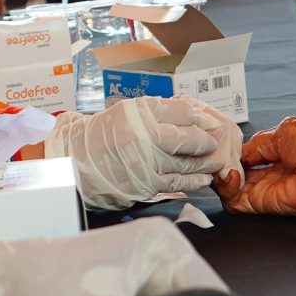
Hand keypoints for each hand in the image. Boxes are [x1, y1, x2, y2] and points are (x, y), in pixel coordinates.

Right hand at [45, 96, 240, 210]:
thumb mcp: (130, 111)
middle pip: (189, 138)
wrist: (78, 161)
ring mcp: (146, 163)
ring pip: (187, 163)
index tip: (211, 122)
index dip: (201, 117)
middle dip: (208, 141)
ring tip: (215, 160)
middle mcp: (144, 137)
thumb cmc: (106, 133)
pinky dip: (195, 180)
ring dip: (206, 163)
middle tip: (218, 142)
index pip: (183, 111)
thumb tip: (195, 114)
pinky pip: (178, 183)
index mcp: (140, 114)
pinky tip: (204, 178)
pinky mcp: (146, 184)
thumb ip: (160, 111)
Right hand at [225, 117, 295, 217]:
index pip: (246, 156)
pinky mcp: (265, 204)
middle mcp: (271, 173)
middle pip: (237, 174)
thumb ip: (258, 145)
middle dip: (223, 165)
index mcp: (278, 153)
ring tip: (224, 168)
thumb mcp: (283, 132)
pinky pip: (236, 203)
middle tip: (217, 158)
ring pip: (232, 190)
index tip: (222, 147)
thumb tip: (239, 152)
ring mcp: (267, 189)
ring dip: (222, 178)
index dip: (232, 153)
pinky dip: (227, 190)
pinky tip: (231, 176)